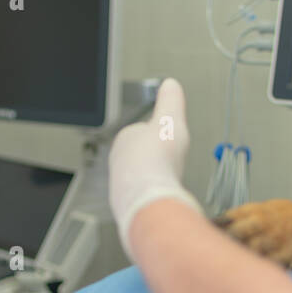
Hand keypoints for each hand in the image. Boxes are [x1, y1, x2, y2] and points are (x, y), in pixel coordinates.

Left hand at [108, 78, 202, 258]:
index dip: (160, 135)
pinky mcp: (127, 207)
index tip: (171, 139)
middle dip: (157, 159)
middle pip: (142, 158)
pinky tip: (164, 197)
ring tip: (169, 180)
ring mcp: (121, 186)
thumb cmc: (157, 161)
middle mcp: (118, 163)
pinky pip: (143, 198)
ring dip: (155, 179)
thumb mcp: (170, 119)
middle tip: (172, 161)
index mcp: (125, 139)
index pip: (143, 132)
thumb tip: (170, 85)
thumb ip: (171, 101)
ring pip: (142, 179)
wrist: (149, 199)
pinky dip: (154, 197)